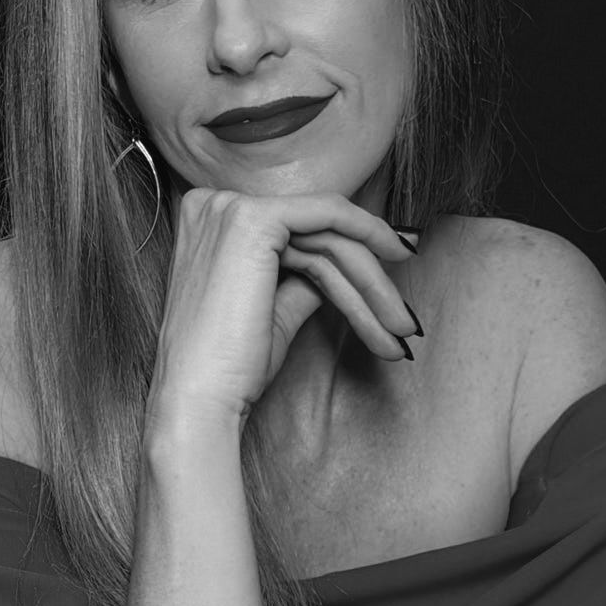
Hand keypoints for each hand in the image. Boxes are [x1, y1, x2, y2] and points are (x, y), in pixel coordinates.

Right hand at [150, 188, 420, 421]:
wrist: (201, 400)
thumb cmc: (230, 368)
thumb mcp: (272, 310)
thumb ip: (302, 278)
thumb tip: (342, 268)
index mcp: (209, 223)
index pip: (294, 236)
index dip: (347, 254)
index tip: (391, 271)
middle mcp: (213, 205)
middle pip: (313, 238)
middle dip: (367, 281)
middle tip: (404, 323)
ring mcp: (230, 209)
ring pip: (327, 236)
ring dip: (373, 285)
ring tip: (400, 330)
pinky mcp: (252, 221)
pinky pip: (328, 215)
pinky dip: (368, 232)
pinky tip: (397, 256)